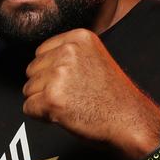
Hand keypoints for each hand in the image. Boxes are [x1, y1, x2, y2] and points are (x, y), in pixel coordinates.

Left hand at [21, 29, 159, 159]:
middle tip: (70, 97)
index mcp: (78, 38)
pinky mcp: (52, 98)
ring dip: (42, 102)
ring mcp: (59, 74)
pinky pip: (28, 108)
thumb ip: (69, 55)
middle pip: (32, 70)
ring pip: (28, 89)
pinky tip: (63, 115)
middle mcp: (67, 52)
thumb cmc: (115, 97)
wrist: (131, 122)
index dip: (51, 72)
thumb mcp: (95, 60)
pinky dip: (41, 116)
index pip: (41, 52)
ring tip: (70, 106)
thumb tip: (41, 62)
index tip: (69, 83)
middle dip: (44, 86)